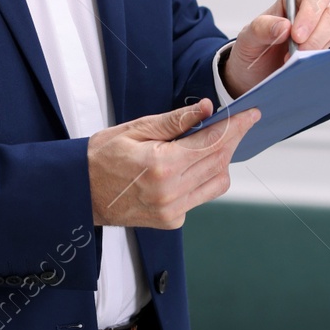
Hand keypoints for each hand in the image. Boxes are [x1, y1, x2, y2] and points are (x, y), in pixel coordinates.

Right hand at [87, 100, 260, 228]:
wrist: (79, 192)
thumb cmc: (101, 157)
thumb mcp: (134, 129)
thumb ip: (174, 121)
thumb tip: (205, 108)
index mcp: (162, 165)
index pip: (212, 142)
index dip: (235, 126)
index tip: (251, 114)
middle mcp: (171, 192)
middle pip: (219, 161)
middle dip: (232, 139)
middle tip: (236, 122)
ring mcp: (172, 211)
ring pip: (217, 183)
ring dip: (220, 160)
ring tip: (209, 142)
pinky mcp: (171, 221)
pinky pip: (201, 196)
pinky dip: (203, 178)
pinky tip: (188, 165)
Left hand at [220, 0, 329, 97]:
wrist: (253, 79)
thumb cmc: (252, 52)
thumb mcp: (247, 39)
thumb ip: (261, 28)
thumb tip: (284, 25)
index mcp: (292, 3)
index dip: (310, 12)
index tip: (296, 35)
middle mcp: (312, 16)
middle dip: (317, 36)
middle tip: (298, 52)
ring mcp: (323, 35)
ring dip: (319, 50)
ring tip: (296, 62)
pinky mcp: (329, 53)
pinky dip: (326, 61)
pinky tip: (309, 68)